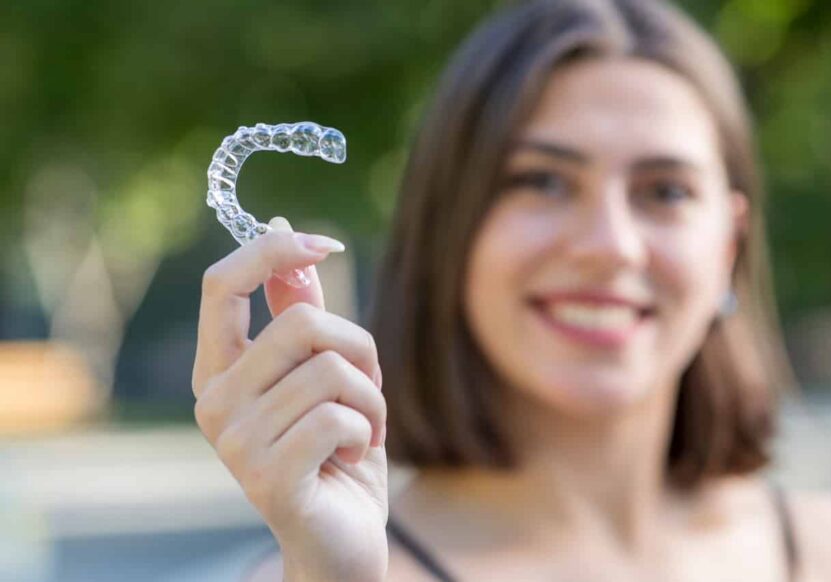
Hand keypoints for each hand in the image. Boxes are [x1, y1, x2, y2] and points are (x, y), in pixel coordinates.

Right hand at [192, 216, 388, 581]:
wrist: (342, 540)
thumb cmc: (336, 452)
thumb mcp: (322, 374)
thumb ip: (300, 311)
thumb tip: (283, 231)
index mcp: (219, 373)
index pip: (221, 285)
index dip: (272, 251)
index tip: (323, 242)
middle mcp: (213, 404)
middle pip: (301, 324)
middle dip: (360, 350)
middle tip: (369, 390)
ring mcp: (234, 444)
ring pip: (332, 372)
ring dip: (372, 401)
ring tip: (364, 433)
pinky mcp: (267, 477)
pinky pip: (339, 417)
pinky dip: (368, 433)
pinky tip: (355, 458)